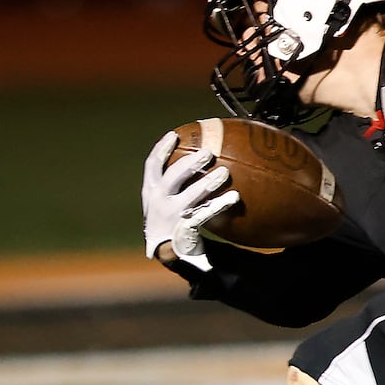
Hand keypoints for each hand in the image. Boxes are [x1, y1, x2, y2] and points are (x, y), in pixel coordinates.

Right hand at [141, 131, 240, 272]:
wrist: (165, 250)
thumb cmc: (168, 217)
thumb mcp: (163, 198)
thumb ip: (174, 181)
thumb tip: (196, 155)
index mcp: (150, 190)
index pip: (152, 165)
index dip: (162, 148)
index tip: (174, 134)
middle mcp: (158, 201)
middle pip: (172, 176)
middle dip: (189, 163)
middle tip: (208, 152)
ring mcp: (172, 215)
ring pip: (191, 195)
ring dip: (208, 182)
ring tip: (225, 172)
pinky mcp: (186, 227)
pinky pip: (206, 213)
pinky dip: (220, 204)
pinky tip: (234, 196)